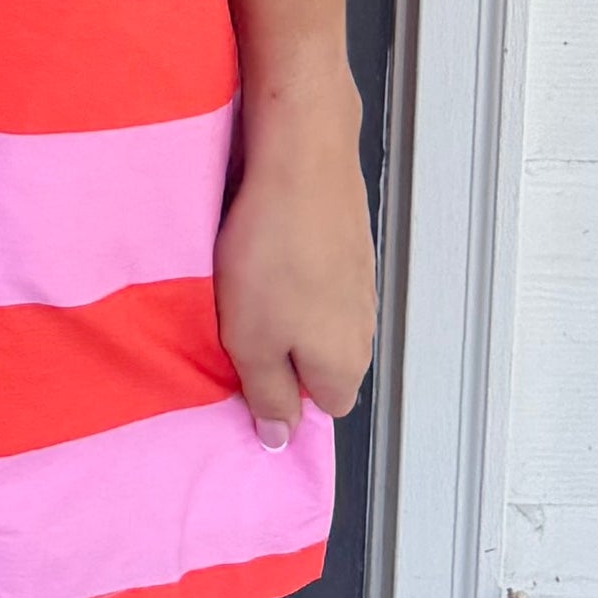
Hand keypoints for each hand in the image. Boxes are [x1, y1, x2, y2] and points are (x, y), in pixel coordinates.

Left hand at [213, 80, 376, 449]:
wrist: (301, 158)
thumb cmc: (273, 253)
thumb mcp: (251, 342)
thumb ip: (268, 395)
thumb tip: (280, 439)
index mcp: (344, 364)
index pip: (320, 408)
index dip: (279, 395)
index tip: (242, 371)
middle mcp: (362, 327)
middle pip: (317, 359)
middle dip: (277, 348)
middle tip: (234, 323)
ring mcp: (359, 280)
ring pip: (313, 313)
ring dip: (279, 303)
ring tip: (243, 279)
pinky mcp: (346, 239)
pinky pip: (313, 271)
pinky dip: (287, 264)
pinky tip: (261, 244)